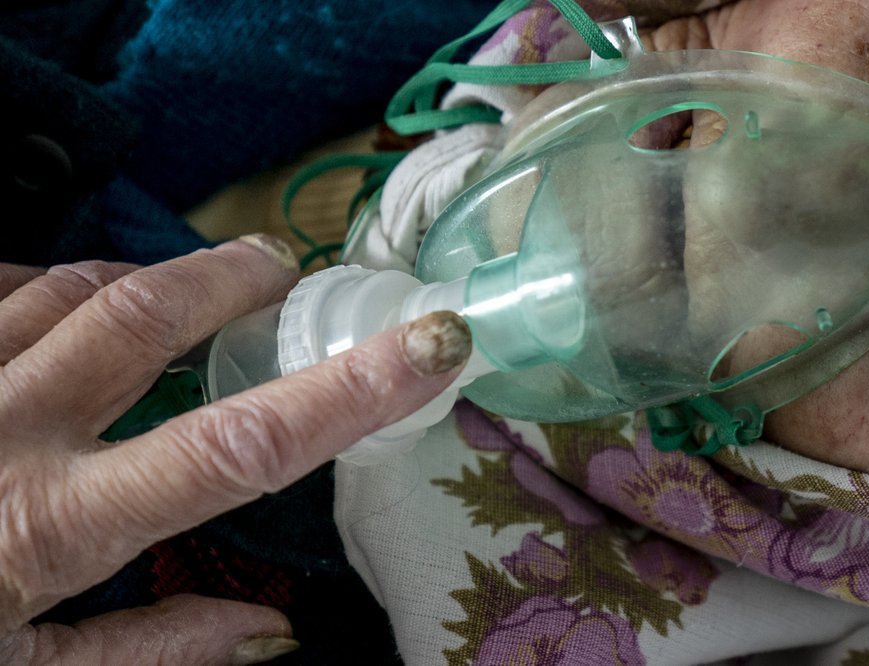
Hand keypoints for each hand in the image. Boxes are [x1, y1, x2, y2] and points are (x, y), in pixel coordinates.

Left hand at [0, 235, 470, 663]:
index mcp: (55, 523)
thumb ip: (151, 645)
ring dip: (149, 281)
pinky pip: (6, 283)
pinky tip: (75, 302)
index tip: (431, 345)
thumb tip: (268, 632)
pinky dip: (55, 282)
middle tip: (282, 271)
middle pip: (148, 317)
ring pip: (76, 287)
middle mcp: (8, 429)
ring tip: (189, 292)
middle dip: (235, 280)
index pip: (237, 445)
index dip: (347, 392)